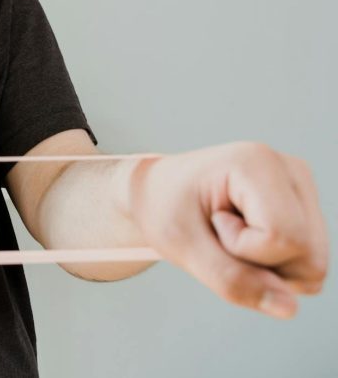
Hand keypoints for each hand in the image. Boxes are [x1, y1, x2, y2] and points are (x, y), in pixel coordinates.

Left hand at [128, 141, 328, 318]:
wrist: (158, 192)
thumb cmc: (164, 209)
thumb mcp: (182, 246)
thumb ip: (232, 279)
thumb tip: (289, 309)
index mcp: (258, 163)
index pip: (283, 238)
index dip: (242, 250)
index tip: (212, 223)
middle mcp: (292, 170)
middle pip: (309, 258)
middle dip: (260, 265)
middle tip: (220, 234)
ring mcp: (303, 189)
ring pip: (313, 265)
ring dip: (267, 267)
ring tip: (232, 234)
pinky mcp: (306, 208)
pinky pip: (308, 263)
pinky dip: (274, 264)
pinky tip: (247, 237)